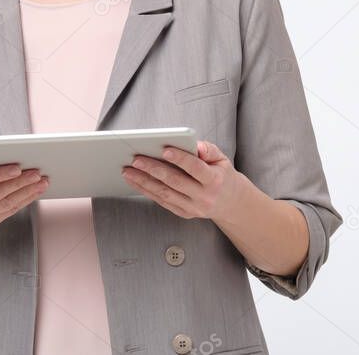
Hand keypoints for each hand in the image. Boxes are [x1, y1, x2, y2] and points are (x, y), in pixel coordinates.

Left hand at [122, 140, 241, 220]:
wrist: (230, 203)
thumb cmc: (222, 175)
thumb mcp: (222, 159)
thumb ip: (209, 150)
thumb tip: (195, 145)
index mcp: (215, 180)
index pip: (196, 168)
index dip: (180, 159)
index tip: (164, 149)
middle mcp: (204, 197)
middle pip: (175, 182)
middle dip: (153, 169)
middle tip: (136, 159)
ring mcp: (193, 208)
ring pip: (165, 194)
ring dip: (144, 182)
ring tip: (128, 170)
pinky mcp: (184, 213)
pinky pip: (162, 202)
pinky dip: (147, 191)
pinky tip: (135, 182)